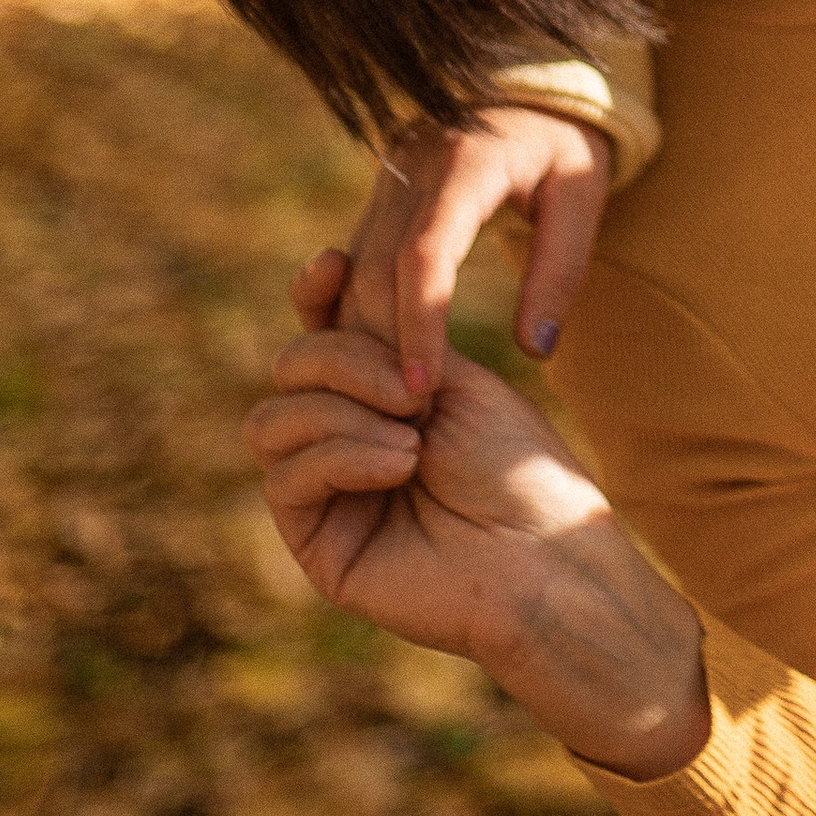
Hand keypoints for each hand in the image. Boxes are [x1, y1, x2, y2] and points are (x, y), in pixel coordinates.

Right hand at [245, 329, 707, 780]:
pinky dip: (341, 457)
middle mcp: (343, 437)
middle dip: (346, 361)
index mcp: (381, 392)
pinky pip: (285, 477)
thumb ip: (382, 344)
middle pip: (291, 366)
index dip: (315, 293)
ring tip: (413, 441)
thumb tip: (318, 298)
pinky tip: (400, 465)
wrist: (542, 550)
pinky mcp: (316, 542)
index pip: (320, 330)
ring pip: (273, 420)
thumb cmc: (515, 465)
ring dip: (343, 414)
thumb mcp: (451, 380)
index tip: (334, 265)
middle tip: (418, 393)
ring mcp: (324, 491)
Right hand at [301, 107, 614, 400]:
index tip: (423, 389)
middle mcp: (410, 167)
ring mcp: (386, 180)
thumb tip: (535, 350)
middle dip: (383, 345)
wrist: (527, 86)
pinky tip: (372, 361)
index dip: (420, 325)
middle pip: (375, 269)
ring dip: (364, 336)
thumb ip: (560, 271)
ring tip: (390, 401)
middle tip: (404, 414)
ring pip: (352, 271)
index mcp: (465, 160)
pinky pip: (353, 263)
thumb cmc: (564, 144)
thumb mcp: (581, 196)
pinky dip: (358, 314)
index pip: (425, 254)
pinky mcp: (377, 199)